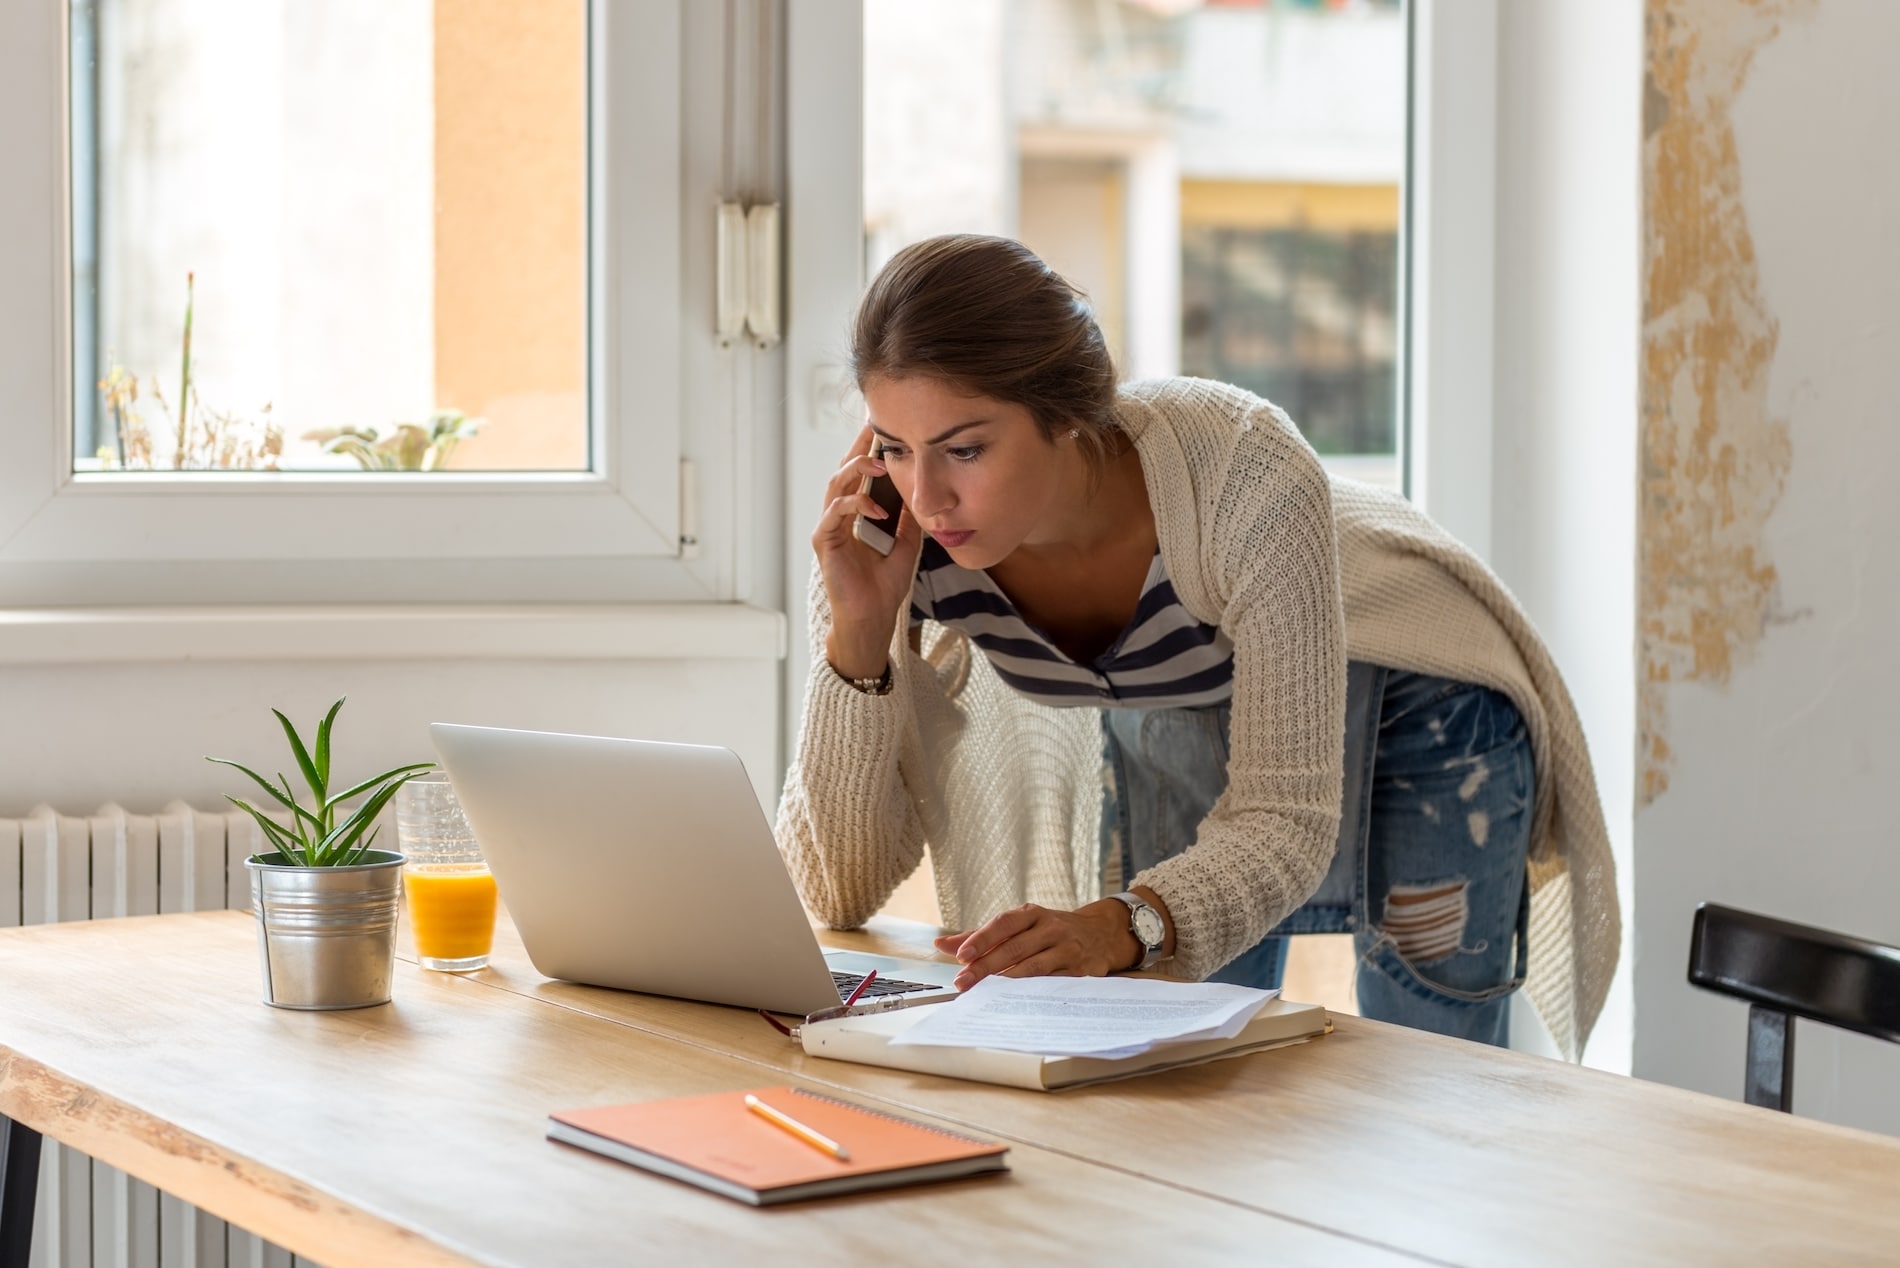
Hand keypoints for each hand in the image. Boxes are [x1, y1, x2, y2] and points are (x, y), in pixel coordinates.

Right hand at [813, 423, 924, 677]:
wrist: (873, 619)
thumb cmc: (884, 588)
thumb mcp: (906, 545)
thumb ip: (908, 519)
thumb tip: (919, 494)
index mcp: (854, 516)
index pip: (858, 474)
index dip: (867, 450)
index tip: (881, 428)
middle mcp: (837, 518)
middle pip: (843, 470)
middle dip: (858, 447)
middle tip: (874, 426)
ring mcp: (828, 528)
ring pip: (835, 485)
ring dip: (856, 469)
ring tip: (880, 462)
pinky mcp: (824, 543)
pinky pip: (835, 513)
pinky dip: (855, 504)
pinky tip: (877, 507)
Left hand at [933, 901, 1139, 990]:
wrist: (1101, 933)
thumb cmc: (1050, 931)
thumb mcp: (1020, 925)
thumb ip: (981, 936)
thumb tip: (941, 944)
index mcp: (1031, 914)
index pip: (1003, 924)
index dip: (982, 939)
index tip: (961, 956)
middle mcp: (1050, 928)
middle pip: (1014, 948)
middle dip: (986, 967)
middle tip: (963, 982)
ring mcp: (1067, 949)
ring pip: (1034, 967)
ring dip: (1007, 982)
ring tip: (984, 992)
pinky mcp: (1080, 971)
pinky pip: (1054, 983)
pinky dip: (1034, 992)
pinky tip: (1016, 1000)